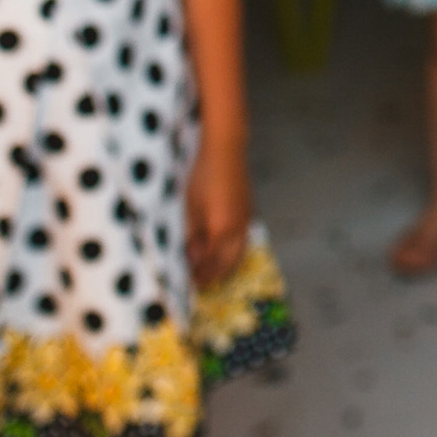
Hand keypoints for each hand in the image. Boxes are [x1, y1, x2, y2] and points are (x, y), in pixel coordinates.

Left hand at [186, 140, 251, 285]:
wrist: (225, 149)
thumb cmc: (202, 177)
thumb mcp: (190, 209)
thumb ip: (192, 236)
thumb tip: (192, 259)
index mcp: (223, 231)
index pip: (213, 264)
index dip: (201, 277)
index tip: (189, 286)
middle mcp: (239, 229)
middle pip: (230, 262)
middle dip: (215, 275)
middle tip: (199, 282)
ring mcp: (246, 219)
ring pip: (238, 252)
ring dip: (225, 264)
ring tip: (209, 269)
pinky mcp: (247, 210)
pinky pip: (241, 240)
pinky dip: (230, 251)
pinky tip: (218, 248)